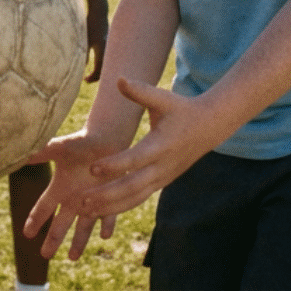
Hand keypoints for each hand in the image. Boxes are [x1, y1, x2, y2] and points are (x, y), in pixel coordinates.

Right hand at [21, 131, 121, 260]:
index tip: (26, 233)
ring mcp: (93, 201)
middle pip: (61, 223)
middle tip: (45, 255)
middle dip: (53, 239)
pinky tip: (105, 235)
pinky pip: (109, 216)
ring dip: (79, 241)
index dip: (35, 220)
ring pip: (83, 226)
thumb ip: (41, 152)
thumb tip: (19, 153)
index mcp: (60, 188)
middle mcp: (74, 198)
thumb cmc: (81, 142)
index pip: (43, 208)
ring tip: (73, 257)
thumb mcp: (59, 147)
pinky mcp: (111, 198)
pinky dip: (107, 224)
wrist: (106, 139)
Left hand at [72, 78, 228, 218]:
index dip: (114, 166)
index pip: (135, 159)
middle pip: (133, 186)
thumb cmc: (181, 109)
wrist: (209, 127)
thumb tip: (118, 79)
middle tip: (82, 200)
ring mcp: (163, 178)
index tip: (92, 169)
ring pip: (135, 198)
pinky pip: (139, 198)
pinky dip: (120, 206)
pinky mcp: (161, 183)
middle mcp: (162, 166)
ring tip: (84, 211)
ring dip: (110, 206)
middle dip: (107, 195)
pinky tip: (100, 210)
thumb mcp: (163, 98)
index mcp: (161, 145)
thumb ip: (140, 91)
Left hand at [85, 11, 108, 82]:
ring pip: (107, 64)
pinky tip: (96, 62)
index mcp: (102, 51)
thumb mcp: (84, 40)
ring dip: (100, 70)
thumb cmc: (89, 25)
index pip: (98, 71)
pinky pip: (108, 58)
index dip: (91, 78)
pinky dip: (103, 63)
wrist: (98, 12)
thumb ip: (83, 54)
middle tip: (87, 78)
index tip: (84, 79)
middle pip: (105, 70)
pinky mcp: (110, 43)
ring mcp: (110, 47)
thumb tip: (83, 67)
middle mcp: (108, 50)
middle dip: (96, 76)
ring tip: (90, 72)